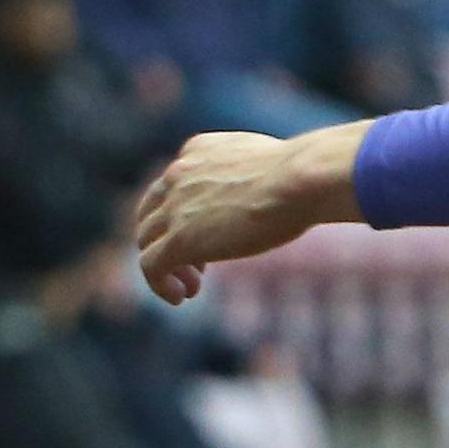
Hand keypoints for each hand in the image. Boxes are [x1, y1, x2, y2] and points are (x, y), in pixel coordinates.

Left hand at [135, 122, 369, 305]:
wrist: (300, 181)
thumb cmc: (302, 175)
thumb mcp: (272, 163)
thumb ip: (258, 173)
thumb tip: (290, 187)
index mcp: (198, 150)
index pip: (172, 183)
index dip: (181, 213)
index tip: (207, 236)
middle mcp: (178, 173)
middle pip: (150, 211)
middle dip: (165, 238)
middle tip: (193, 265)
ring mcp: (175, 207)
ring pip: (146, 240)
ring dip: (165, 266)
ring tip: (191, 287)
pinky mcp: (179, 239)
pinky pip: (150, 266)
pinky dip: (159, 284)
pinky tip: (181, 297)